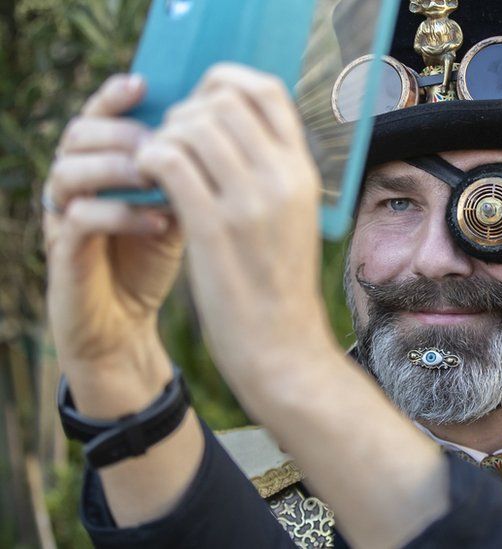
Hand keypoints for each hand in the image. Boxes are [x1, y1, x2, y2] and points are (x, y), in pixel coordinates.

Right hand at [44, 74, 181, 416]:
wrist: (125, 327)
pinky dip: (120, 214)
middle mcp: (74, 185)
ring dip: (118, 168)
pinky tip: (159, 220)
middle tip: (162, 142)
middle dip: (122, 133)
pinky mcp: (63, 255)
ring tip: (161, 177)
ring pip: (68, 170)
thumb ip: (188, 170)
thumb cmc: (151, 259)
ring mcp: (62, 218)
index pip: (98, 115)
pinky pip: (79, 219)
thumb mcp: (176, 207)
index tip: (147, 85)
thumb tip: (229, 128)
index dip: (116, 96)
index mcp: (98, 166)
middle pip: (79, 133)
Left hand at [136, 64, 333, 392]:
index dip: (224, 83)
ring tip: (156, 168)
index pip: (265, 90)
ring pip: (189, 126)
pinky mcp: (213, 228)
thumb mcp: (294, 217)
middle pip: (221, 100)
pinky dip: (148, 162)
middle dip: (184, 112)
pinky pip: (167, 163)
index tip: (202, 106)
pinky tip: (147, 184)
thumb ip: (272, 171)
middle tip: (171, 146)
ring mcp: (249, 202)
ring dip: (161, 138)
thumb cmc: (278, 282)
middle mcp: (282, 178)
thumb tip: (230, 125)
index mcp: (304, 172)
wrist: (282, 346)